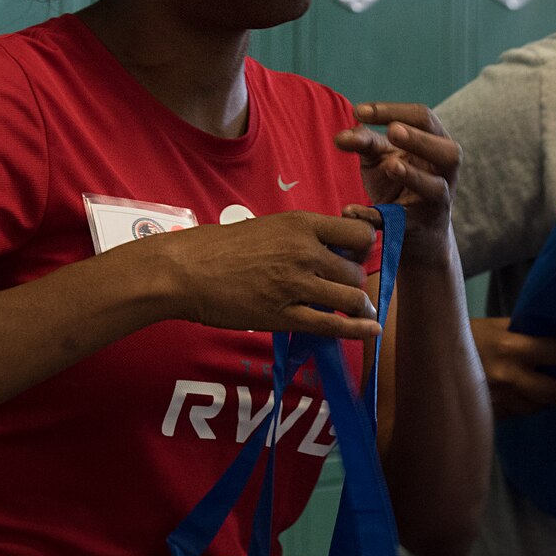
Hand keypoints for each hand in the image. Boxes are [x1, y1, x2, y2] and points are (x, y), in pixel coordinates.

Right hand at [157, 210, 379, 338]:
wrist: (185, 271)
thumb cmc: (220, 248)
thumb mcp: (268, 227)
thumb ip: (301, 236)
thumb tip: (330, 250)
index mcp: (301, 225)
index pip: (359, 235)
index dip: (362, 248)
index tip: (352, 256)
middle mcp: (305, 252)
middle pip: (356, 270)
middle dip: (354, 281)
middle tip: (342, 286)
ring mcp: (296, 285)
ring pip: (351, 298)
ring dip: (358, 305)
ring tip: (358, 310)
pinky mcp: (285, 315)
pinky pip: (332, 325)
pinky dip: (357, 329)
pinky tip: (370, 330)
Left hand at [336, 103, 460, 259]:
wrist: (416, 232)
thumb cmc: (398, 185)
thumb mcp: (380, 159)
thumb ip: (363, 143)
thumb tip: (341, 136)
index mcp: (437, 144)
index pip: (424, 119)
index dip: (393, 111)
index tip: (359, 111)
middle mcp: (444, 173)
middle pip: (447, 151)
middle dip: (419, 140)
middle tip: (392, 131)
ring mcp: (436, 202)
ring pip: (436, 187)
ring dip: (413, 175)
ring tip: (391, 166)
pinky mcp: (419, 227)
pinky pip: (402, 222)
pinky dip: (376, 216)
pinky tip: (352, 210)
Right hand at [471, 317, 555, 418]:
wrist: (425, 359)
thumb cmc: (466, 336)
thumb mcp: (497, 329)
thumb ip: (526, 335)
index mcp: (514, 347)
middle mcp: (510, 377)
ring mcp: (500, 400)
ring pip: (540, 407)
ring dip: (553, 402)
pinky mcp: (492, 415)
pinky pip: (521, 413)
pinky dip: (530, 406)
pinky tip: (532, 398)